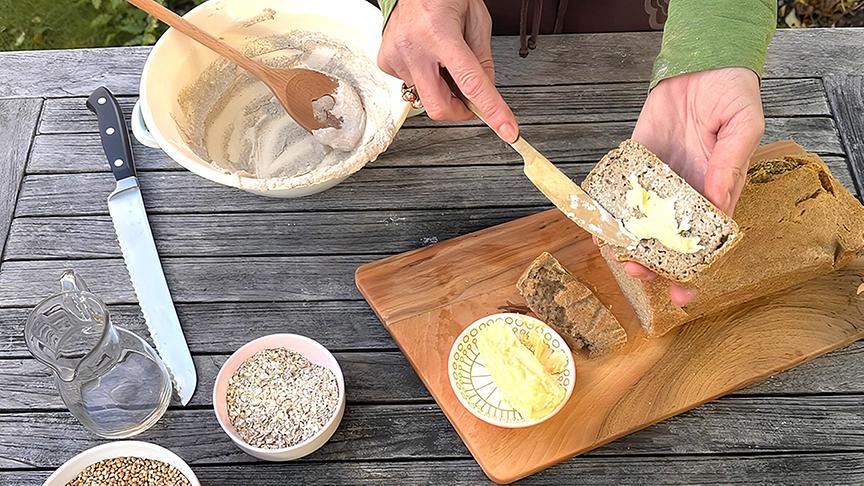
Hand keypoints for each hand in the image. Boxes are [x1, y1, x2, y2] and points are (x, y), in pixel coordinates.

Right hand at [377, 0, 518, 141]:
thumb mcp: (477, 21)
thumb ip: (483, 60)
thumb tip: (485, 92)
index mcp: (440, 33)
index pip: (470, 82)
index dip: (491, 109)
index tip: (506, 129)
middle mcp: (414, 47)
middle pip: (439, 106)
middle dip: (459, 111)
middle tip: (469, 100)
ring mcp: (396, 56)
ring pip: (425, 96)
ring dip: (440, 87)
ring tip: (440, 57)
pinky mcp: (385, 61)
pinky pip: (410, 85)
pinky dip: (424, 77)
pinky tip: (424, 55)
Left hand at [627, 67, 764, 305]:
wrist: (703, 64)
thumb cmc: (733, 95)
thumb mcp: (743, 127)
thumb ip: (730, 165)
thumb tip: (718, 204)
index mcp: (718, 193)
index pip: (704, 242)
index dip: (694, 270)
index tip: (682, 295)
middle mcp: (685, 193)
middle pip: (667, 239)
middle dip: (653, 263)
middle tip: (638, 274)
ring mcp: (658, 180)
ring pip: (640, 221)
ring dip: (627, 242)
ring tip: (615, 255)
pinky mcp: (636, 162)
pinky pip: (618, 191)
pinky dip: (607, 210)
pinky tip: (596, 225)